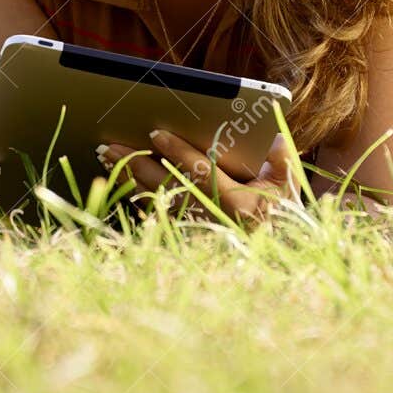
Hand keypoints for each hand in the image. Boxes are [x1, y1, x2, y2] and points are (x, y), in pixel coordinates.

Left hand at [95, 129, 301, 223]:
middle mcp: (212, 221)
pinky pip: (154, 214)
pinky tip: (119, 180)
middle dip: (136, 163)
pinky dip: (134, 195)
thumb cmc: (280, 215)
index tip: (155, 133)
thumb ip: (281, 158)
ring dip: (128, 177)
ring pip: (154, 200)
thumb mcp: (288, 186)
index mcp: (238, 205)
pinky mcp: (184, 238)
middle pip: (166, 187)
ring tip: (105, 156)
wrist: (272, 259)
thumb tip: (269, 135)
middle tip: (109, 145)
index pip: (202, 172)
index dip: (178, 152)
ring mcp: (195, 232)